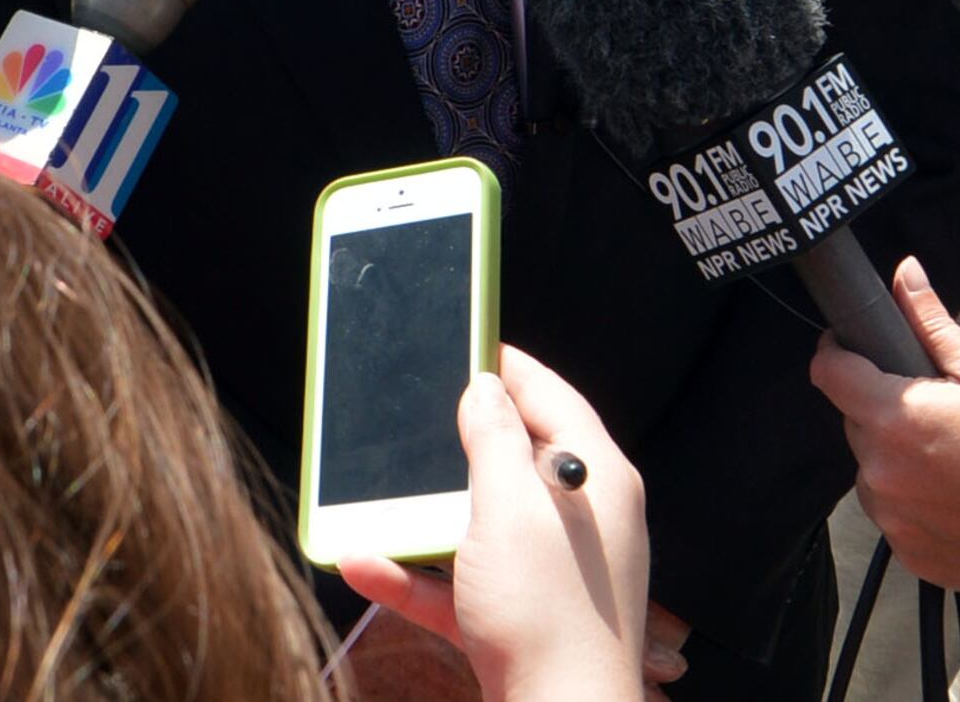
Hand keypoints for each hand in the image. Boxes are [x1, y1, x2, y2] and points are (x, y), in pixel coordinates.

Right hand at [342, 348, 663, 701]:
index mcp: (595, 479)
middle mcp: (579, 520)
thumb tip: (486, 388)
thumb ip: (494, 439)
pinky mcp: (520, 616)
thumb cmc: (549, 617)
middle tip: (410, 419)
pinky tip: (365, 562)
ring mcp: (550, 571)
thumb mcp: (509, 507)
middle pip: (511, 460)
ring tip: (368, 501)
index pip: (554, 398)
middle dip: (452, 445)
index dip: (508, 367)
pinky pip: (459, 581)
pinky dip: (414, 573)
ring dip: (418, 516)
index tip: (466, 341)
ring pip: (476, 523)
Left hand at [806, 256, 959, 598]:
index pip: (830, 374)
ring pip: (874, 473)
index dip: (838, 352)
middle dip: (884, 409)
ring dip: (898, 460)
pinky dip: (917, 503)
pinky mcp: (913, 557)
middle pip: (856, 424)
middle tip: (940, 411)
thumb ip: (932, 325)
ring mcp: (895, 522)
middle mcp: (884, 474)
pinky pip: (896, 517)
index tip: (852, 347)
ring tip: (958, 459)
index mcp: (897, 419)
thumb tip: (905, 276)